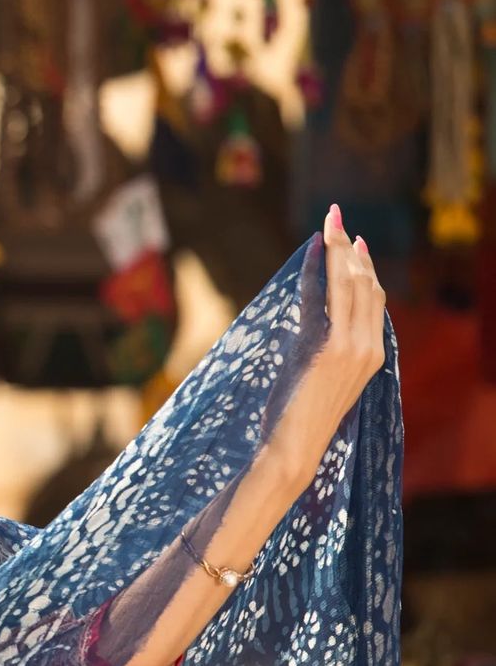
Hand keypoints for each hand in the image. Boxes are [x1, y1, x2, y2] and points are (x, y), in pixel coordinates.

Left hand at [262, 204, 386, 487]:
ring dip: (340, 250)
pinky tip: (318, 249)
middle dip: (351, 248)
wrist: (292, 448)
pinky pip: (332, 298)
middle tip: (336, 217)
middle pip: (367, 285)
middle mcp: (370, 348)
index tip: (352, 241)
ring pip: (354, 286)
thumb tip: (309, 323)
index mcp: (371, 355)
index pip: (372, 300)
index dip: (363, 267)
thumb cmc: (294, 418)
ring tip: (329, 223)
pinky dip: (326, 268)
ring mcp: (357, 349)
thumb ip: (319, 347)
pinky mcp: (336, 349)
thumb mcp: (312, 374)